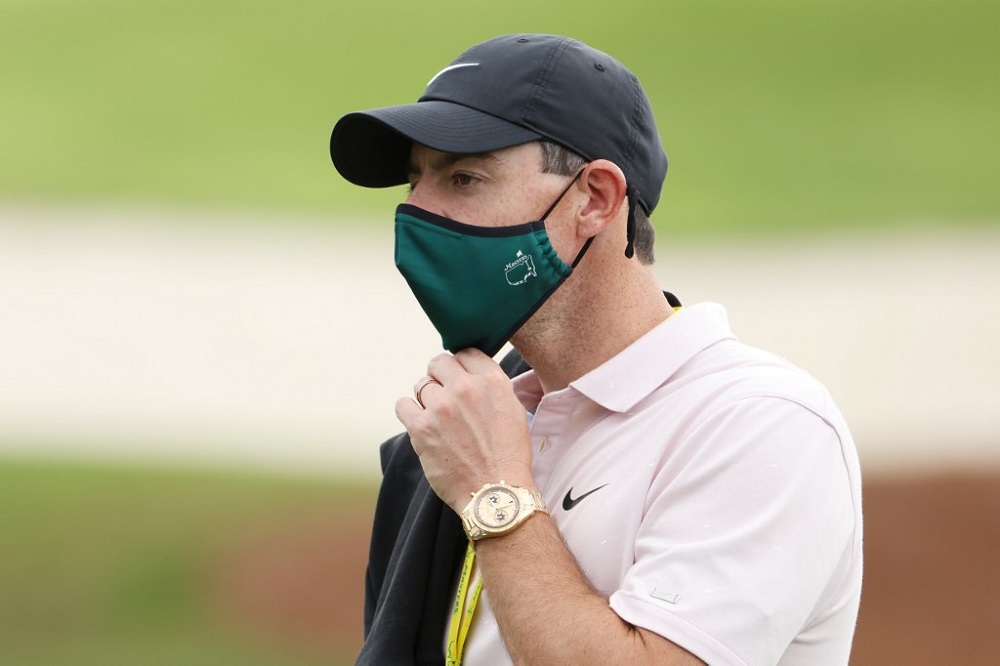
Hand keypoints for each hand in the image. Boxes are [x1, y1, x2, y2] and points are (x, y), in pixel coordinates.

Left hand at [395, 349, 534, 511]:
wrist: (496, 493)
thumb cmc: (508, 456)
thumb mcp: (513, 411)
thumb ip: (492, 387)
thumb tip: (472, 375)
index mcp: (492, 381)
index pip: (466, 353)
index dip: (460, 366)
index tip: (458, 378)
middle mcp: (466, 388)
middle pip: (439, 363)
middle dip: (440, 376)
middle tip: (445, 395)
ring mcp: (441, 407)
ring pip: (420, 384)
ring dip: (426, 397)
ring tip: (437, 417)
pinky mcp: (421, 428)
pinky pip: (402, 405)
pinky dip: (409, 412)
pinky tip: (420, 423)